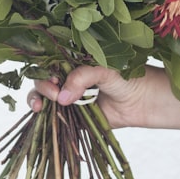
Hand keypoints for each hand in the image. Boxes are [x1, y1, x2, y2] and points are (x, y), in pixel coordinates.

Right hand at [27, 65, 175, 128]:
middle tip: (54, 94)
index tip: (52, 79)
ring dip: (36, 100)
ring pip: (44, 97)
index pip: (50, 62)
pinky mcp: (73, 115)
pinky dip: (44, 117)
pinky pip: (54, 116)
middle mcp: (68, 78)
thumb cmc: (127, 77)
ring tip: (40, 106)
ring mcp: (69, 97)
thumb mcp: (105, 70)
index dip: (45, 70)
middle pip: (43, 79)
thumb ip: (83, 77)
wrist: (143, 101)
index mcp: (74, 61)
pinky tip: (41, 115)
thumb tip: (62, 97)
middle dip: (42, 87)